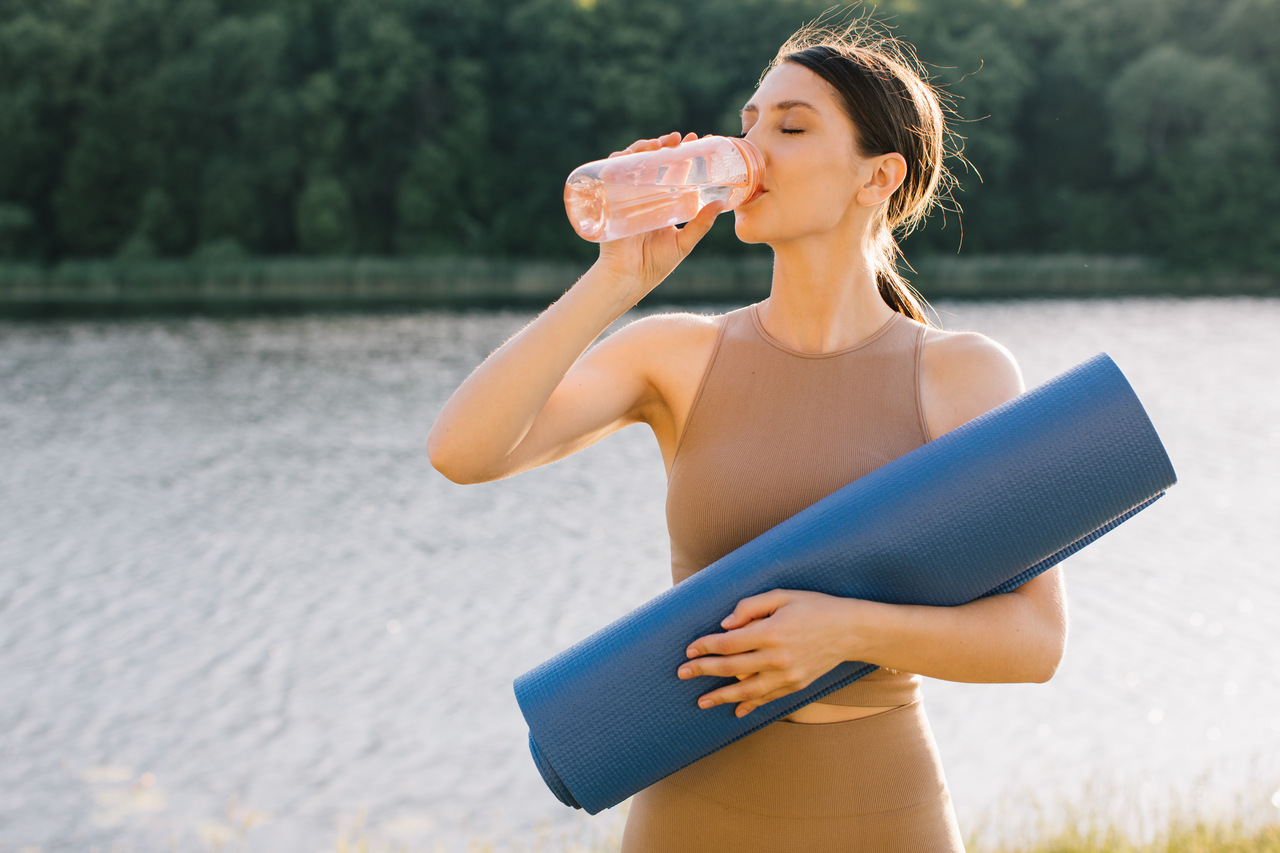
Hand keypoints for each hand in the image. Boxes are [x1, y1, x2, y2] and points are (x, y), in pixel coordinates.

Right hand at [594, 131, 726, 296]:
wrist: (628, 279)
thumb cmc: (654, 265)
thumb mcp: (684, 242)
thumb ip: (701, 224)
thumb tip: (720, 203)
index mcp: (664, 201)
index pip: (675, 170)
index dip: (685, 154)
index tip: (699, 141)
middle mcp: (645, 195)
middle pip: (654, 161)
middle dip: (666, 145)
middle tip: (681, 138)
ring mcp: (627, 196)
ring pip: (633, 163)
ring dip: (644, 147)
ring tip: (660, 143)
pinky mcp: (611, 201)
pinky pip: (611, 174)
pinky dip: (618, 160)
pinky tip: (630, 154)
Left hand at [676, 590, 861, 717]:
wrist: (850, 630)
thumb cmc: (813, 607)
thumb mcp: (782, 595)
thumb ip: (750, 606)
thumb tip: (724, 625)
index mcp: (771, 632)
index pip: (728, 643)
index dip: (705, 646)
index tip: (689, 649)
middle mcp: (777, 658)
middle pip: (731, 668)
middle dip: (703, 670)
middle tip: (682, 673)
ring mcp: (787, 676)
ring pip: (746, 690)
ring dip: (720, 696)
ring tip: (701, 701)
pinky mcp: (796, 686)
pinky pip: (767, 699)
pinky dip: (750, 705)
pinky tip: (735, 709)